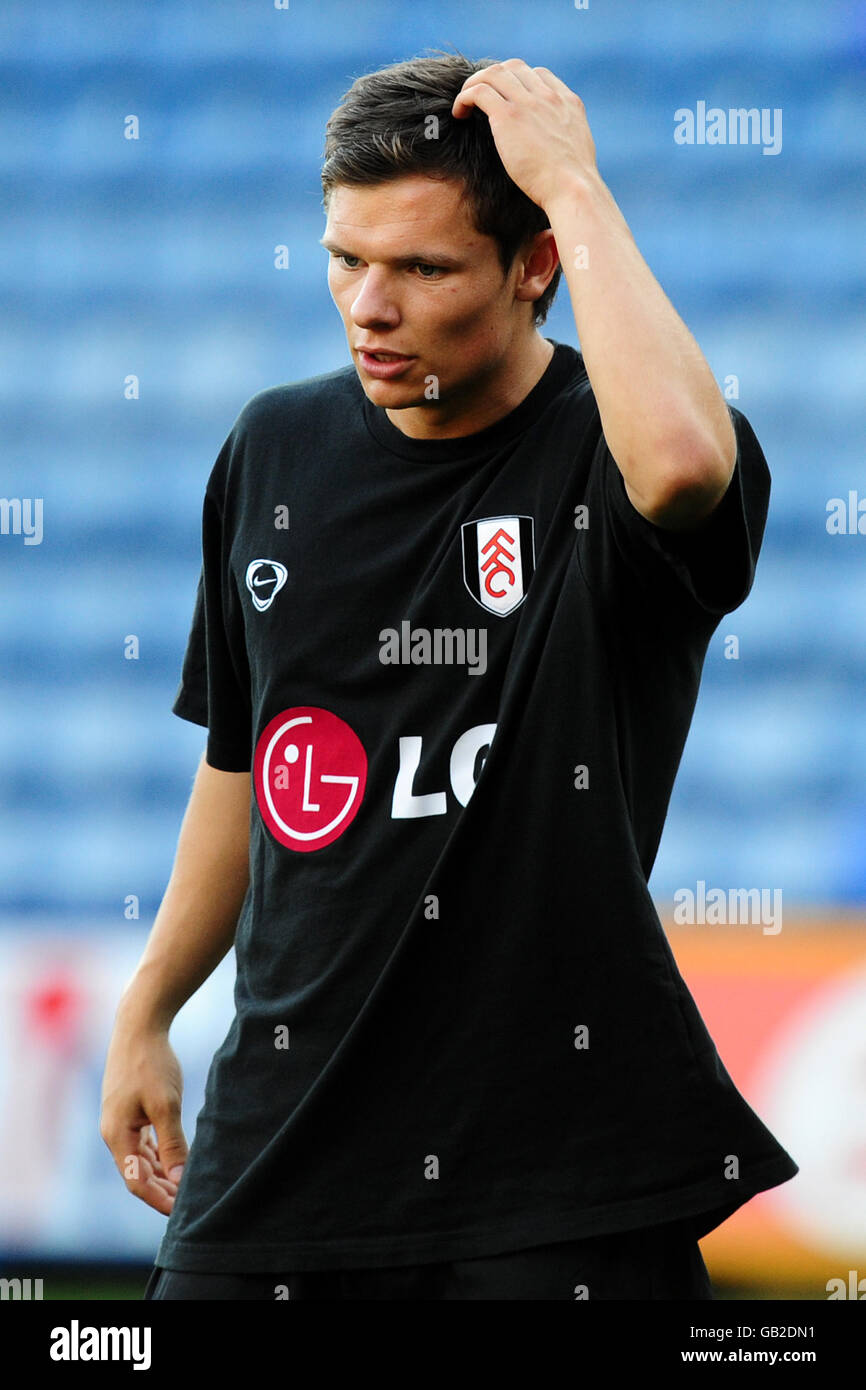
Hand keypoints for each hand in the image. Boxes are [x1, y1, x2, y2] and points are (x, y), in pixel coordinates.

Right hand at [100, 1019, 188, 1215]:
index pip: (136, 1182)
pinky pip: (144, 1145)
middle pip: (138, 1174)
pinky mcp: (130, 1113)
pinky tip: (177, 1164)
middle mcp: (114, 1134)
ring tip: (187, 1190)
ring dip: (163, 1176)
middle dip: (162, 1191)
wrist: (138, 1027)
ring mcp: (121, 1124)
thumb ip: (172, 1143)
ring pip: (141, 1161)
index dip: (158, 1200)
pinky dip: (160, 1157)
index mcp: (117, 1136)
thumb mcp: (165, 1104)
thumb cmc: (151, 1063)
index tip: (182, 1212)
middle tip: (191, 1205)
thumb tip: (180, 1179)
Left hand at [451, 59, 598, 211]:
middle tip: (481, 100)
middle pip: (514, 67)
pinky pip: (478, 91)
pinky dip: (464, 97)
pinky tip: (459, 114)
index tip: (505, 100)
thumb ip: (563, 142)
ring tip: (465, 105)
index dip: (518, 82)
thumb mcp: (577, 154)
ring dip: (474, 84)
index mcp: (567, 103)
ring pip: (493, 74)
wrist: (572, 189)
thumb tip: (554, 155)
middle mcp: (548, 96)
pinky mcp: (508, 116)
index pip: (539, 75)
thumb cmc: (572, 185)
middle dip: (494, 79)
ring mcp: (528, 103)